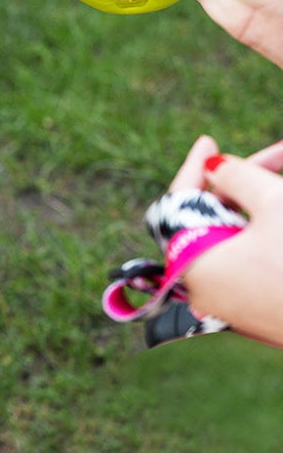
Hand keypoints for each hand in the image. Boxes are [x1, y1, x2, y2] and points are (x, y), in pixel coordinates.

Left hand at [169, 135, 282, 344]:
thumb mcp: (275, 203)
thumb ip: (237, 175)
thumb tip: (214, 166)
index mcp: (194, 265)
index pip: (180, 207)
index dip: (195, 169)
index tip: (208, 142)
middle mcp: (206, 289)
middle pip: (217, 219)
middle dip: (247, 182)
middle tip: (278, 156)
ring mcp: (235, 303)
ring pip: (242, 236)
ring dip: (266, 202)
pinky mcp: (261, 310)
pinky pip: (255, 258)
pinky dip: (272, 228)